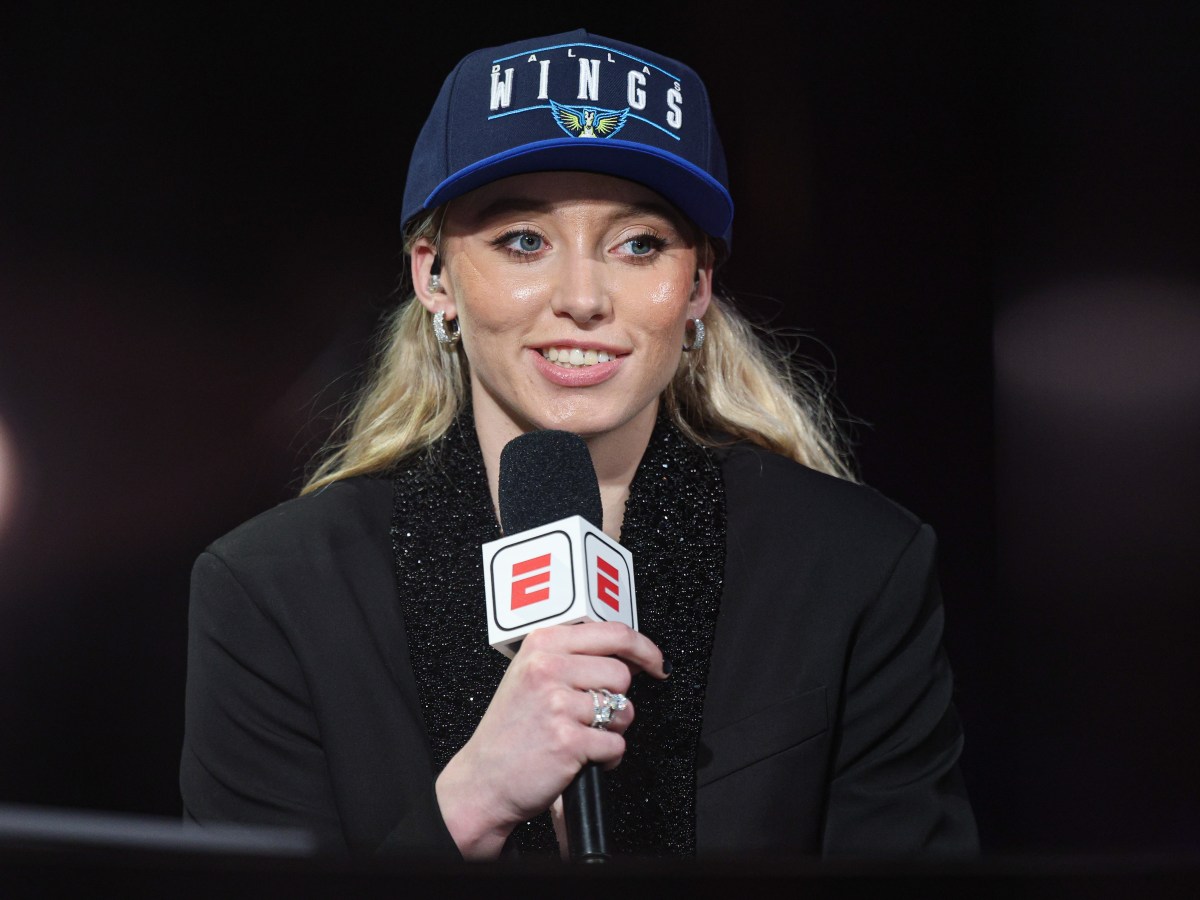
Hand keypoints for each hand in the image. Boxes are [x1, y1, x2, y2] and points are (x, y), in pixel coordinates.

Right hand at [434, 621, 668, 858]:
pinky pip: (616, 745)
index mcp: (542, 644)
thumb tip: (629, 654)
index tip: (655, 663)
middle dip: (616, 699)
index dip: (644, 649)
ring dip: (613, 730)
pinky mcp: (568, 741)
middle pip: (621, 674)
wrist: (483, 780)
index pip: (613, 633)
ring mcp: (557, 704)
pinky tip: (581, 759)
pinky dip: (607, 758)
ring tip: (582, 736)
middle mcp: (548, 668)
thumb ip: (572, 655)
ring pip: (623, 709)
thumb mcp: (530, 673)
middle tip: (591, 716)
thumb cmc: (510, 730)